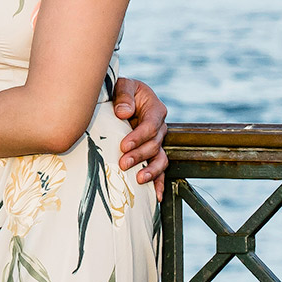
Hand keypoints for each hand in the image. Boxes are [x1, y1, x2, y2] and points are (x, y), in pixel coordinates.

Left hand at [112, 75, 168, 200]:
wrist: (120, 99)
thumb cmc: (120, 91)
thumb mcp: (121, 85)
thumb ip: (124, 95)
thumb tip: (124, 113)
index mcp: (155, 108)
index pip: (151, 125)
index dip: (139, 137)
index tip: (124, 145)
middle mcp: (160, 126)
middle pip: (154, 144)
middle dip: (139, 155)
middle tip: (123, 163)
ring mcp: (157, 141)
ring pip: (160, 159)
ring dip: (151, 171)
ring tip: (139, 179)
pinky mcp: (152, 153)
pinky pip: (160, 170)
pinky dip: (159, 182)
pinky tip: (157, 196)